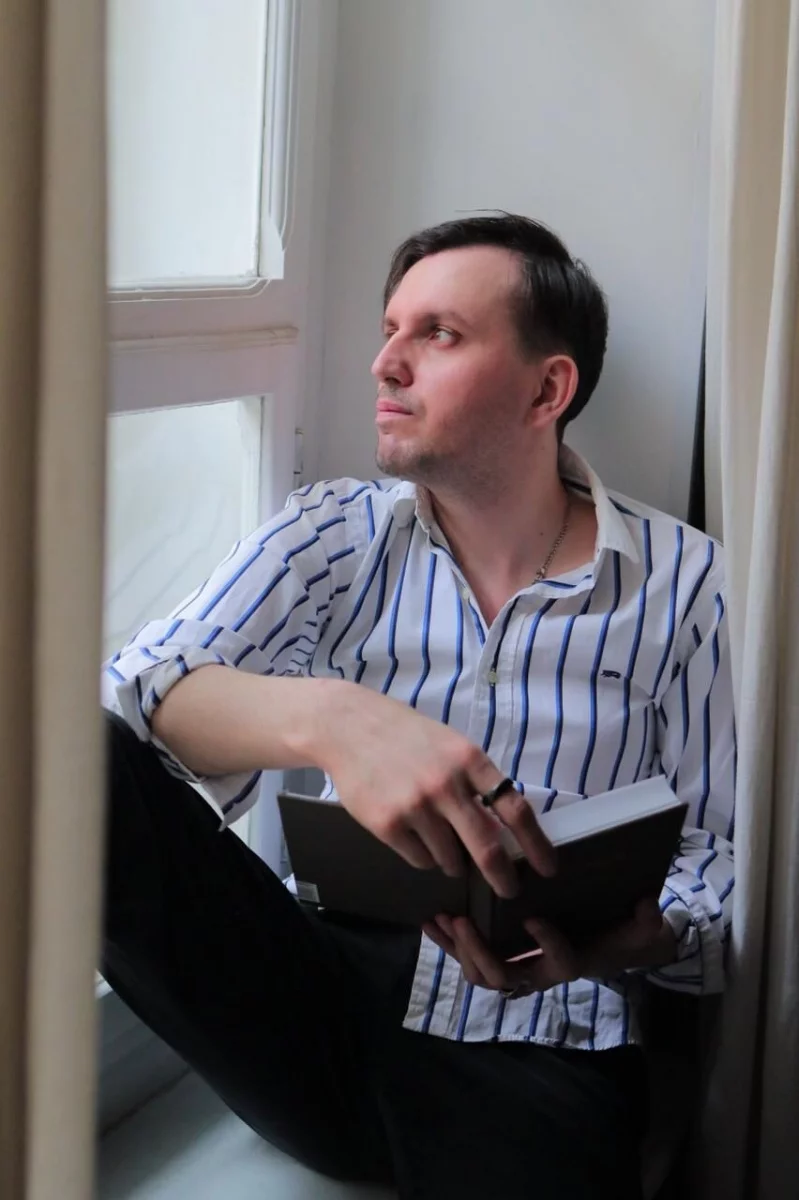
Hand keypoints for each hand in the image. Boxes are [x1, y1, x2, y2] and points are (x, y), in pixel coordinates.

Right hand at [315, 682, 554, 897]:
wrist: (348, 726)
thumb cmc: (406, 736)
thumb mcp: (451, 746)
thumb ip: (477, 780)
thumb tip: (504, 826)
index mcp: (469, 760)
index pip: (515, 810)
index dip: (536, 844)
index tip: (548, 868)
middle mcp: (445, 784)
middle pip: (487, 848)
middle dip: (503, 878)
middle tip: (509, 890)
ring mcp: (415, 806)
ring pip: (449, 859)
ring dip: (453, 861)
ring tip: (438, 836)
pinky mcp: (387, 824)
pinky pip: (419, 859)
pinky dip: (423, 856)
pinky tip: (412, 832)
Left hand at [423, 897, 676, 995]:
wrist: (609, 946)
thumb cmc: (622, 934)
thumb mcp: (643, 928)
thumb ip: (647, 921)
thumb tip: (648, 906)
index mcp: (574, 963)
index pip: (562, 964)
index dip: (549, 946)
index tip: (535, 919)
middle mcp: (541, 974)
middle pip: (506, 976)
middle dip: (481, 952)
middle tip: (465, 922)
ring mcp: (518, 969)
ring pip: (482, 974)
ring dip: (459, 949)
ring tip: (444, 921)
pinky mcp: (500, 958)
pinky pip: (470, 959)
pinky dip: (450, 943)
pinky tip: (433, 921)